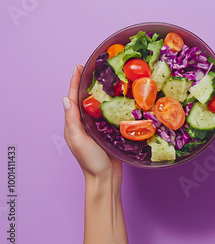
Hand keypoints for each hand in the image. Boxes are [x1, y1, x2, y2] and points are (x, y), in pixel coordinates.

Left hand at [63, 64, 121, 179]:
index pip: (73, 98)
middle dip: (87, 82)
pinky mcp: (109, 131)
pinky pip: (109, 113)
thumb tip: (66, 99)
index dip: (75, 82)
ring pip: (97, 105)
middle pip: (85, 98)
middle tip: (94, 67)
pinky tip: (119, 98)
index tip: (79, 66)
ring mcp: (96, 127)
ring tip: (106, 78)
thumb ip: (72, 121)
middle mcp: (84, 123)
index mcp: (74, 124)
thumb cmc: (90, 161)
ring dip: (100, 91)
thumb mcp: (78, 140)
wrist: (105, 177)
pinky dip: (111, 103)